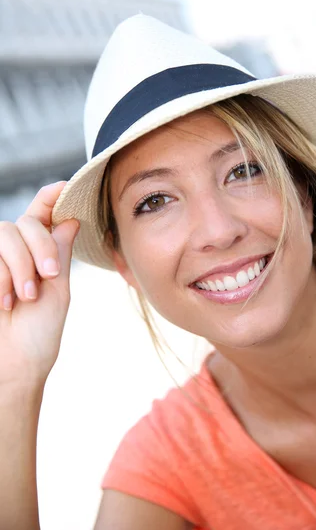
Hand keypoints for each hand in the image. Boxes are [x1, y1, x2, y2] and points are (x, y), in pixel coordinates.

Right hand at [0, 182, 78, 387]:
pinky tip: (4, 303)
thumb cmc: (39, 334)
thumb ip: (59, 253)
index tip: (63, 186)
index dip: (51, 196)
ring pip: (5, 234)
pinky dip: (1, 277)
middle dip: (40, 246)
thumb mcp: (58, 290)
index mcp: (42, 254)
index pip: (44, 215)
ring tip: (25, 297)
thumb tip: (71, 218)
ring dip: (20, 264)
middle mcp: (17, 253)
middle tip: (49, 275)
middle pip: (26, 222)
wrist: (12, 366)